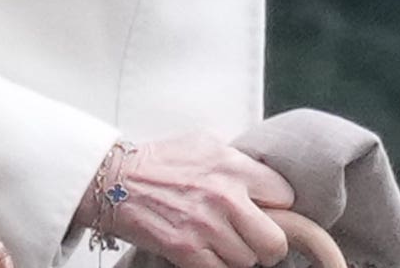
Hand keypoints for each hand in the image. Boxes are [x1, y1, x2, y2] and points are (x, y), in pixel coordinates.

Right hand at [77, 134, 293, 267]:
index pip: (285, 196)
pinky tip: (202, 251)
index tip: (264, 209)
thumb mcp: (203, 143)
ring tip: (217, 241)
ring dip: (235, 256)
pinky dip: (214, 266)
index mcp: (232, 165)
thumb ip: (237, 160)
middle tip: (251, 239)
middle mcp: (224, 195)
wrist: (114, 181)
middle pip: (276, 242)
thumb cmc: (159, 162)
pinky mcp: (187, 250)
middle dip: (266, 245)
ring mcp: (206, 226)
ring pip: (247, 262)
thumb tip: (266, 180)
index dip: (276, 206)